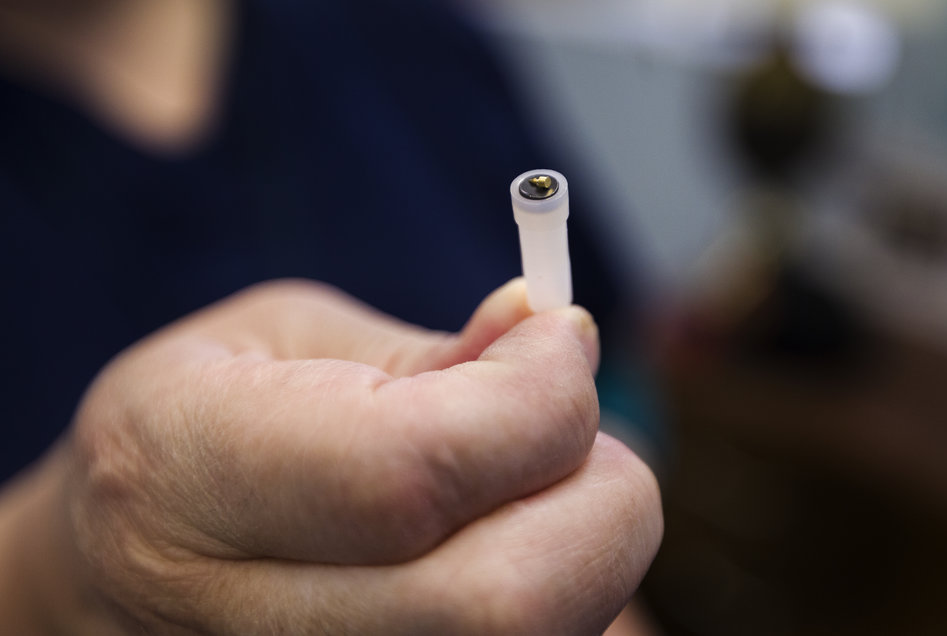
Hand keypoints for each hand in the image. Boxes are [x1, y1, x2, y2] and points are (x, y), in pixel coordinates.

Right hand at [0, 279, 661, 634]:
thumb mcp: (284, 337)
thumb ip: (431, 351)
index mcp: (186, 469)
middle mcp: (237, 620)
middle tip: (573, 426)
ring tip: (525, 483)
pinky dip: (561, 592)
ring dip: (583, 547)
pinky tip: (501, 545)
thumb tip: (559, 334)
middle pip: (503, 603)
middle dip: (597, 494)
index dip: (537, 399)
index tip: (563, 338)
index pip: (414, 472)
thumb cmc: (202, 425)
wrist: (115, 572)